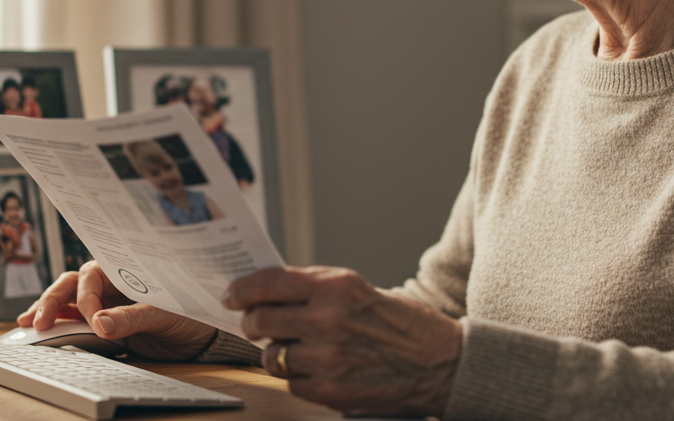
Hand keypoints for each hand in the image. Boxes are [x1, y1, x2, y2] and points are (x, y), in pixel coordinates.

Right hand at [17, 261, 217, 361]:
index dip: (87, 297)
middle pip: (72, 284)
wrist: (200, 337)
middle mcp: (111, 282)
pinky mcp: (102, 324)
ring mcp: (104, 303)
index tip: (94, 321)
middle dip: (52, 299)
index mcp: (126, 268)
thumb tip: (101, 324)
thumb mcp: (164, 312)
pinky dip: (56, 324)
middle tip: (38, 319)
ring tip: (28, 323)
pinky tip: (39, 330)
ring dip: (47, 309)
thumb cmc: (189, 312)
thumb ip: (132, 317)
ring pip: (67, 301)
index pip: (93, 275)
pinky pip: (74, 321)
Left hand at [225, 266, 461, 416]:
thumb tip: (269, 294)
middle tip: (257, 324)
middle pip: (260, 320)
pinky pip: (292, 384)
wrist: (442, 364)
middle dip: (253, 323)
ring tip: (301, 350)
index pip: (269, 282)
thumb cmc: (404, 325)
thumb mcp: (360, 290)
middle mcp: (328, 320)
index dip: (242, 289)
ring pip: (272, 357)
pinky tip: (320, 370)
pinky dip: (299, 378)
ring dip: (278, 354)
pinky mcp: (331, 391)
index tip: (231, 295)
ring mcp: (328, 359)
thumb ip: (316, 289)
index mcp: (336, 287)